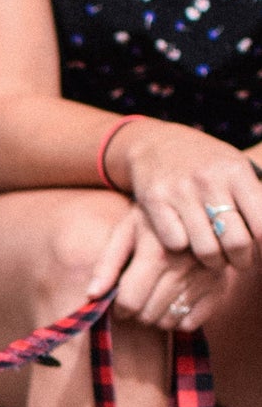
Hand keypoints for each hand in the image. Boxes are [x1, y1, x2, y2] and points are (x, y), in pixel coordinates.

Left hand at [87, 205, 227, 331]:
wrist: (201, 206)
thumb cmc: (154, 220)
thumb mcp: (126, 231)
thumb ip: (107, 264)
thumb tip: (91, 296)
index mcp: (157, 252)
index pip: (130, 301)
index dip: (119, 306)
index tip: (120, 300)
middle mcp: (184, 267)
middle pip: (147, 315)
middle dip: (136, 311)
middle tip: (138, 296)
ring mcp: (205, 278)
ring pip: (168, 321)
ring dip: (155, 316)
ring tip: (154, 297)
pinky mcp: (220, 286)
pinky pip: (191, 323)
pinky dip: (179, 319)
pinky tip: (175, 300)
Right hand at [107, 119, 261, 270]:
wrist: (156, 144)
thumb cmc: (206, 163)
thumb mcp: (236, 168)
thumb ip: (255, 196)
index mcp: (236, 171)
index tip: (259, 252)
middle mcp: (209, 180)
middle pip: (235, 241)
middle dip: (241, 260)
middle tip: (239, 262)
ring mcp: (180, 191)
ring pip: (205, 248)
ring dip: (214, 262)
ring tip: (216, 261)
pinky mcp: (154, 201)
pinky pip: (175, 242)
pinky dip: (183, 248)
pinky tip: (186, 242)